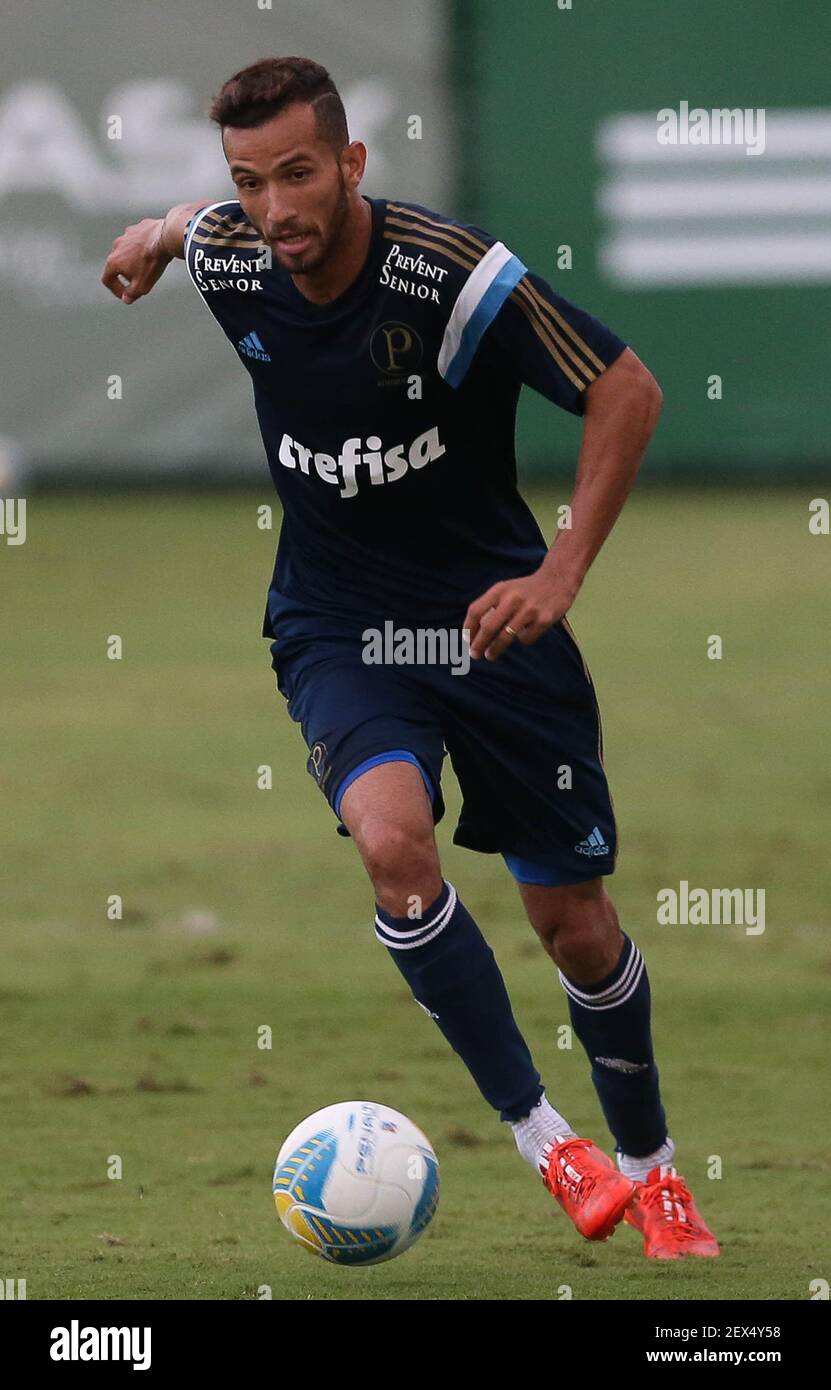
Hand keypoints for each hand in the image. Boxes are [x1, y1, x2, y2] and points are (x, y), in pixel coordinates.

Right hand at [101, 217, 172, 303]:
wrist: (164, 239)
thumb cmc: (151, 264)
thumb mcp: (142, 285)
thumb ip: (132, 294)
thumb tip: (126, 299)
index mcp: (113, 261)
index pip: (107, 279)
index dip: (115, 290)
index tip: (126, 294)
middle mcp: (116, 246)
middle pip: (117, 264)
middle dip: (127, 274)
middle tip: (140, 280)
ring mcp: (126, 235)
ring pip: (128, 250)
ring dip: (135, 259)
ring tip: (149, 264)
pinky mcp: (138, 227)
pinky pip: (139, 240)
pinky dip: (144, 247)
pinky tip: (155, 250)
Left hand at [463, 569, 578, 660]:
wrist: (558, 579)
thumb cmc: (525, 589)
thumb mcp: (506, 589)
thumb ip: (491, 606)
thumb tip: (474, 633)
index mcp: (500, 590)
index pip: (476, 610)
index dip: (468, 628)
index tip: (466, 641)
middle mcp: (512, 599)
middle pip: (488, 627)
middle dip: (479, 644)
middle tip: (474, 654)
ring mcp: (529, 610)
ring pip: (505, 637)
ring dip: (494, 649)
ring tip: (490, 655)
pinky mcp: (543, 619)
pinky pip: (526, 639)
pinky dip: (522, 640)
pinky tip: (525, 634)